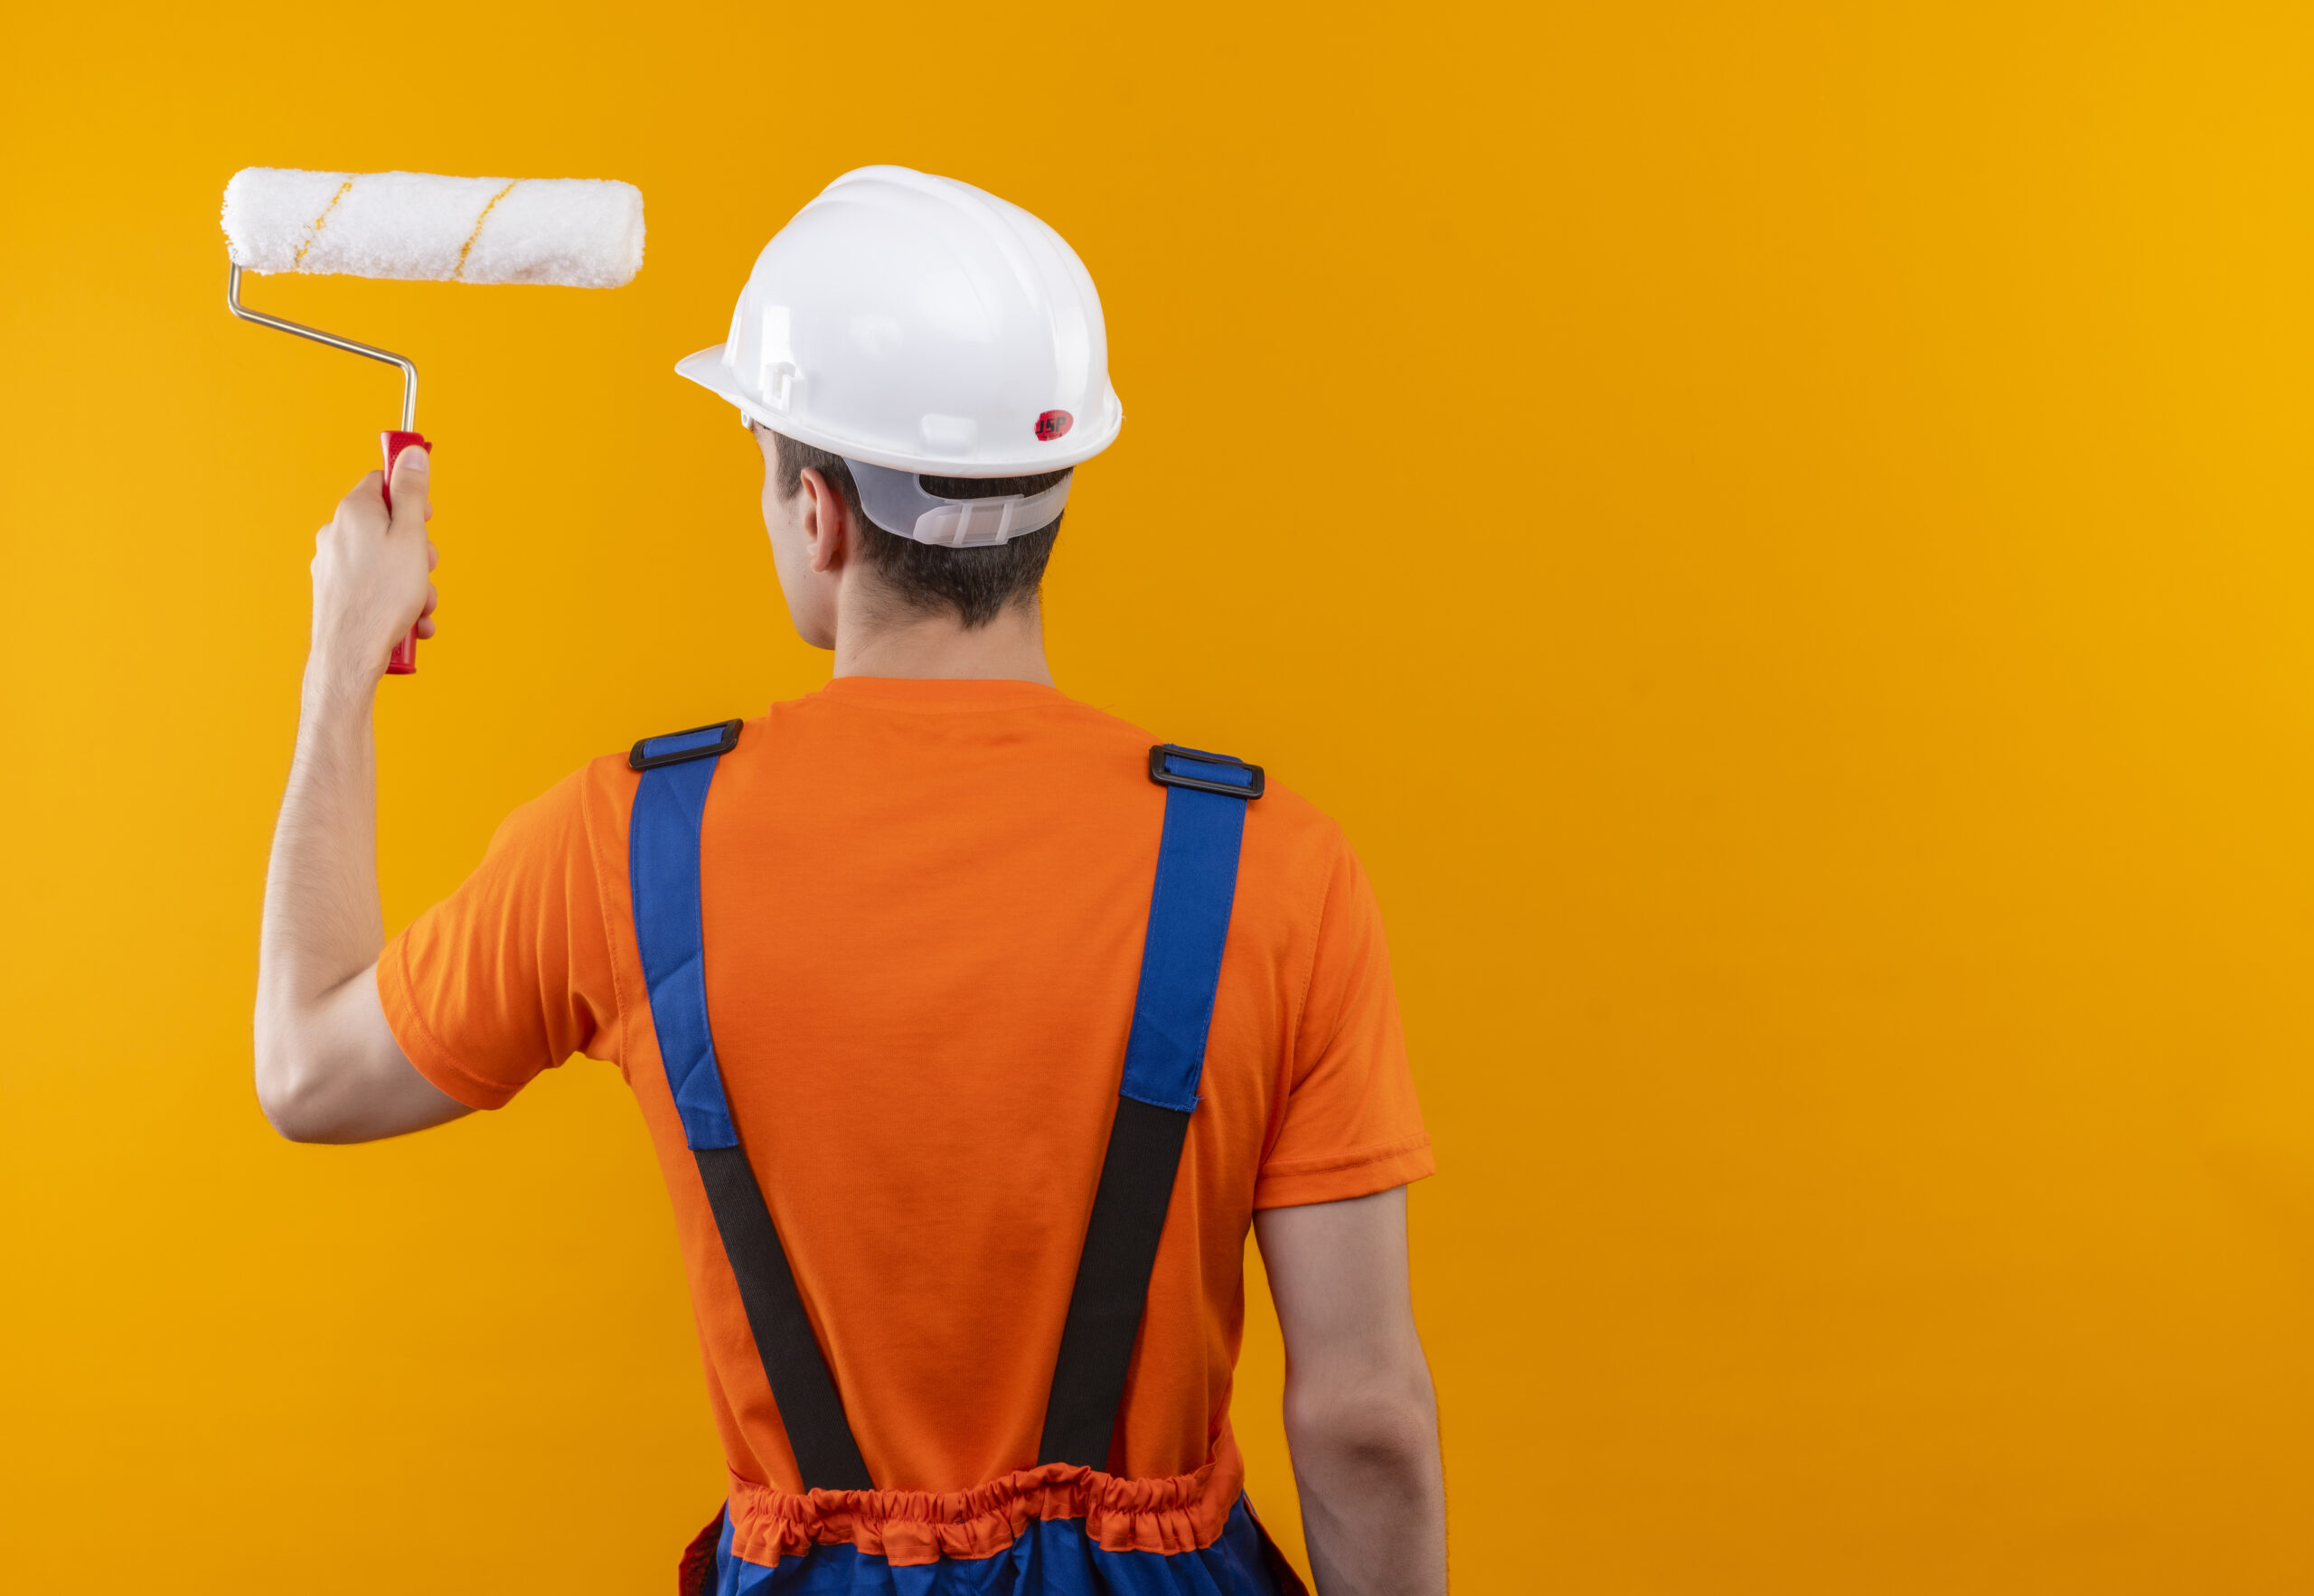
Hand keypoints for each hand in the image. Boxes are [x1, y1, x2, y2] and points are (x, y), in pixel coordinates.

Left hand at [308, 445, 437, 692]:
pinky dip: (395, 601)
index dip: (411, 498)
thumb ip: (412, 493)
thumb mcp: (411, 537)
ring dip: (411, 582)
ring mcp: (333, 565)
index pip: (382, 482)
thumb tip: (411, 452)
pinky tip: (409, 622)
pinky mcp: (335, 592)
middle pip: (388, 525)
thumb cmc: (382, 598)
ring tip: (418, 606)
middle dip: (417, 550)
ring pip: (384, 560)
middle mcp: (337, 533)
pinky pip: (374, 586)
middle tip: (426, 569)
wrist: (351, 653)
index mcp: (354, 512)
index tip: (427, 515)